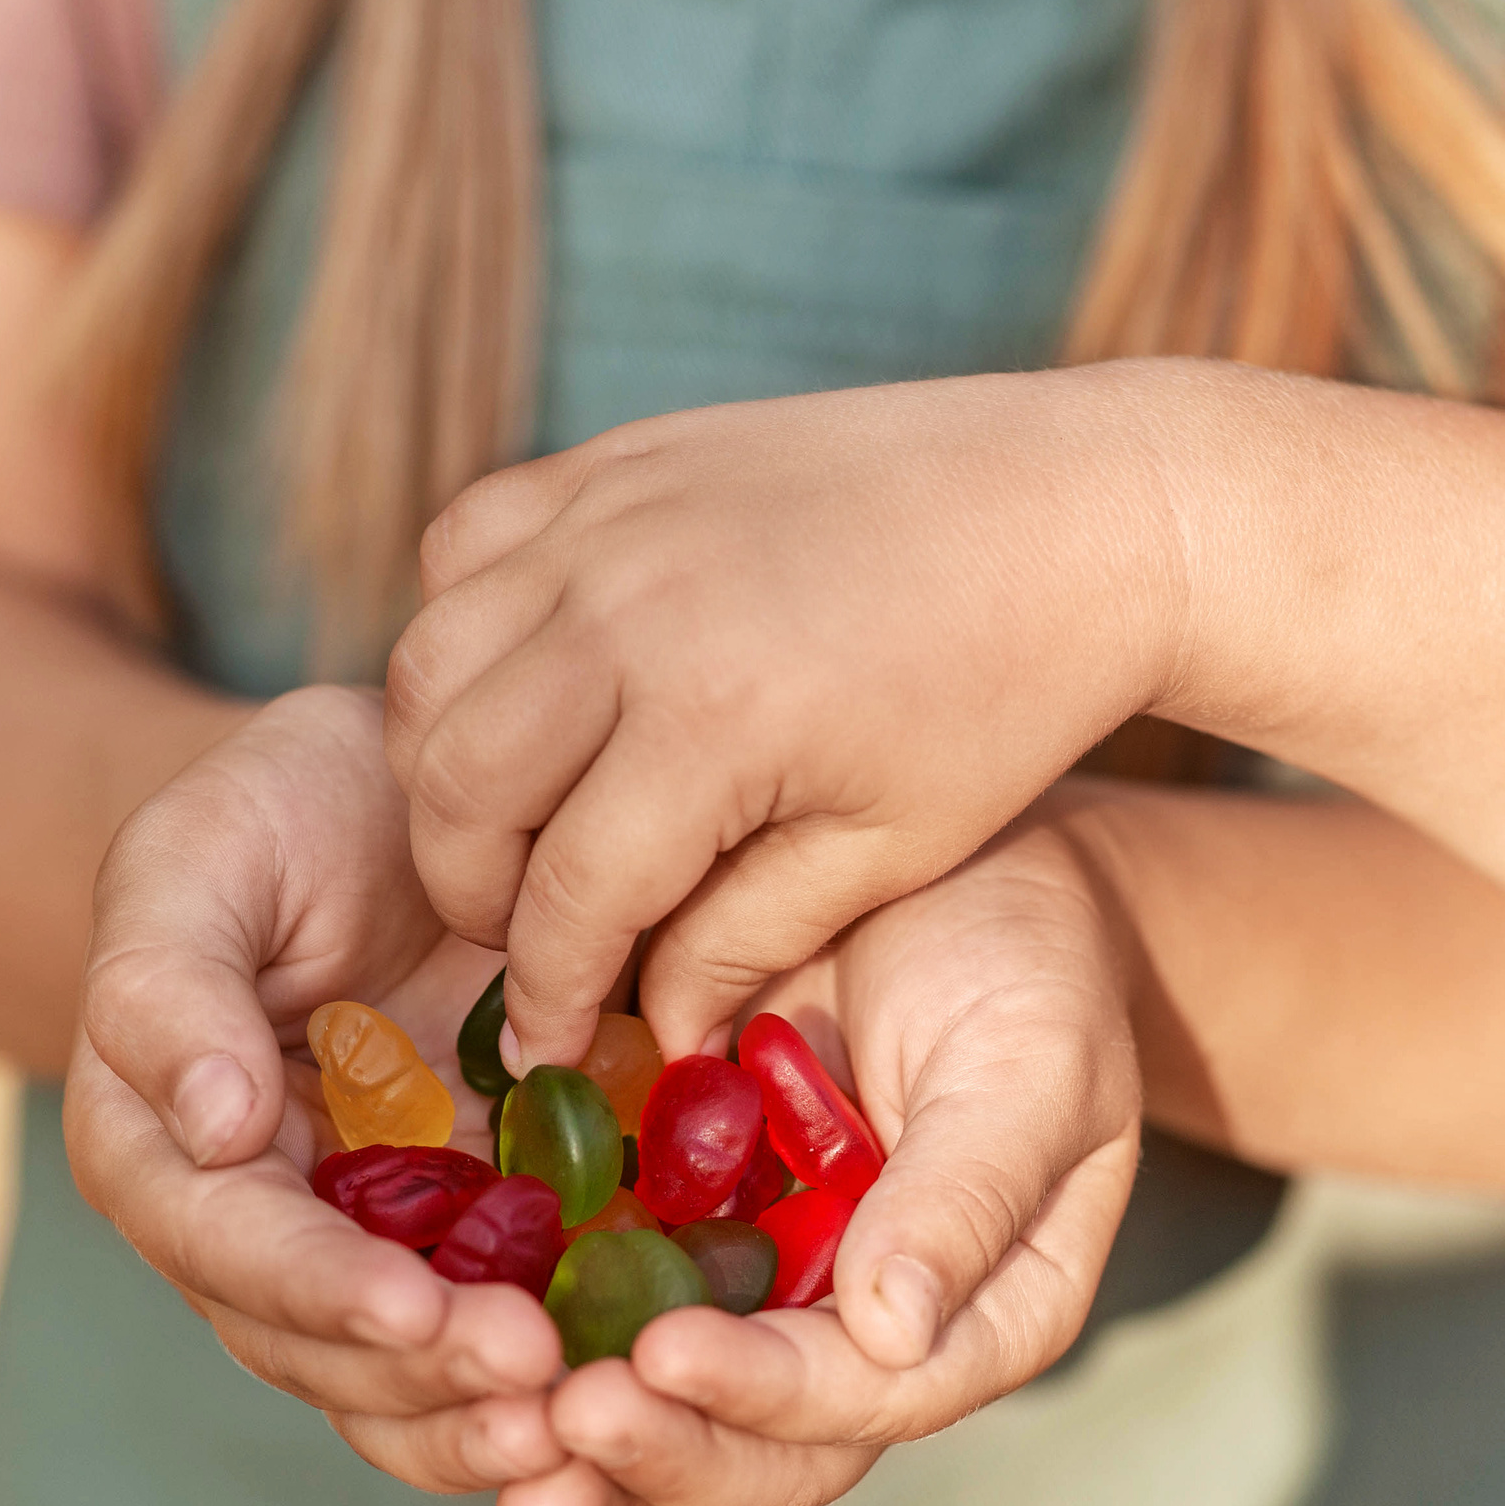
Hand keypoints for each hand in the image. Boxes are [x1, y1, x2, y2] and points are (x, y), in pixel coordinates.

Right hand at [64, 687, 586, 1505]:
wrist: (398, 797)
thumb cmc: (272, 812)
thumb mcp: (197, 860)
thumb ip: (172, 989)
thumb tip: (213, 1129)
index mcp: (165, 1147)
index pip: (227, 1243)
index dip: (315, 1287)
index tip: (410, 1310)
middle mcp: (263, 1223)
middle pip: (320, 1344)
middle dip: (422, 1378)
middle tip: (534, 1380)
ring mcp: (377, 1239)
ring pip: (408, 1376)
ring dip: (486, 1415)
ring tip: (581, 1420)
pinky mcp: (483, 1228)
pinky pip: (508, 1325)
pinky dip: (560, 1374)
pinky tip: (632, 1388)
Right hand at [384, 364, 1192, 1067]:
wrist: (1074, 507)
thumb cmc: (1004, 696)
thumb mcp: (890, 851)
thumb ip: (748, 942)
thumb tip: (654, 1031)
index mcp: (713, 718)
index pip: (565, 893)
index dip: (544, 990)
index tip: (545, 1043)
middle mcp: (630, 605)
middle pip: (459, 782)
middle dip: (470, 889)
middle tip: (528, 932)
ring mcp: (611, 518)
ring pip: (429, 665)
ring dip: (447, 766)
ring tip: (516, 822)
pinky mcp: (614, 462)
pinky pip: (465, 547)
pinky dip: (464, 629)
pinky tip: (528, 687)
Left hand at [492, 801, 1144, 1505]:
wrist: (950, 872)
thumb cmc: (1028, 961)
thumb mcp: (1026, 1064)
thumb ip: (965, 1194)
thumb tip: (893, 1336)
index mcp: (971, 1319)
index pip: (863, 1399)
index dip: (763, 1394)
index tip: (662, 1356)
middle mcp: (857, 1329)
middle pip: (756, 1444)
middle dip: (655, 1445)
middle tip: (554, 1415)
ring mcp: (759, 1278)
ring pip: (668, 1396)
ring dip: (576, 1424)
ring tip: (491, 1423)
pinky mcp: (675, 1214)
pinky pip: (600, 1294)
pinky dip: (532, 1323)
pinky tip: (445, 1327)